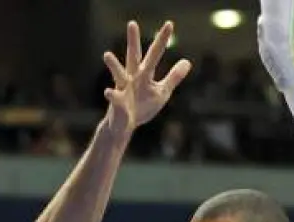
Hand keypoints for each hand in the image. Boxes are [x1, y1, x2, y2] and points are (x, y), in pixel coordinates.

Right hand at [102, 20, 191, 137]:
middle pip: (133, 56)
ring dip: (113, 65)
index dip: (162, 40)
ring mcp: (123, 89)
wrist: (124, 126)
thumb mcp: (161, 92)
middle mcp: (132, 77)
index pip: (154, 54)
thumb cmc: (142, 106)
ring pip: (118, 74)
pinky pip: (114, 98)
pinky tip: (108, 92)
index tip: (169, 24)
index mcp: (143, 74)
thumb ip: (173, 77)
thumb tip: (187, 61)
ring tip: (107, 55)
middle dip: (133, 41)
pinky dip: (111, 95)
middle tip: (132, 23)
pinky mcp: (117, 104)